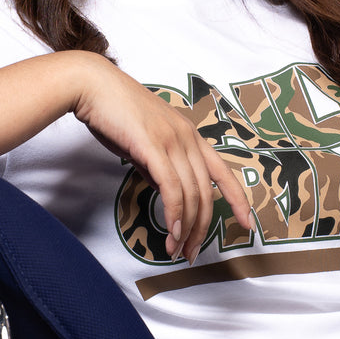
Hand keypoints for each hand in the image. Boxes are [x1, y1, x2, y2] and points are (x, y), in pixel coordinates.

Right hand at [67, 52, 251, 263]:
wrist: (93, 86)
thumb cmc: (114, 112)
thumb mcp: (145, 142)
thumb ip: (158, 165)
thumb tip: (164, 190)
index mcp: (190, 135)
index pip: (224, 172)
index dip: (239, 200)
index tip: (246, 224)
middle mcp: (188, 137)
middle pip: (207, 191)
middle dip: (203, 227)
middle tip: (192, 252)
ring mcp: (173, 141)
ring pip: (192, 193)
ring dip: (187, 228)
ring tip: (178, 249)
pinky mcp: (153, 147)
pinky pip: (172, 188)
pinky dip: (175, 213)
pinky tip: (173, 231)